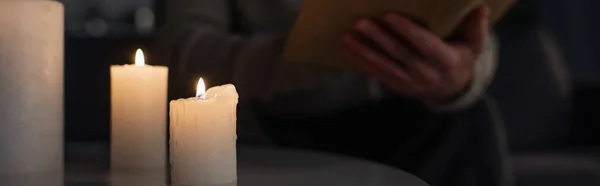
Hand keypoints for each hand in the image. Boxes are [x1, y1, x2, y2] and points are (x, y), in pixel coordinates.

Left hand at [343, 6, 490, 102]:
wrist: (452, 90)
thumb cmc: (461, 58)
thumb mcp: (473, 45)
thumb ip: (475, 27)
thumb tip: (481, 8)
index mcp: (445, 61)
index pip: (424, 43)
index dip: (406, 30)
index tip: (389, 15)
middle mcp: (426, 73)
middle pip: (399, 53)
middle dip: (378, 37)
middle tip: (361, 22)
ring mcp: (410, 83)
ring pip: (384, 65)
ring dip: (364, 50)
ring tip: (347, 37)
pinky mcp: (398, 87)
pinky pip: (378, 74)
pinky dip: (362, 62)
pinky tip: (349, 49)